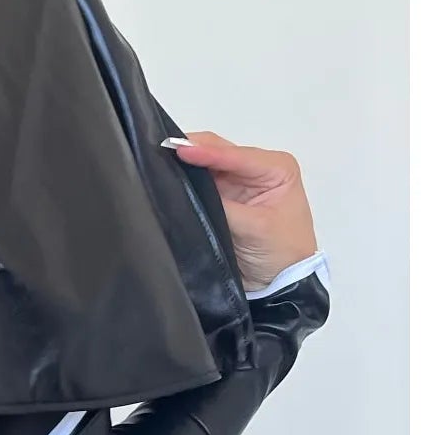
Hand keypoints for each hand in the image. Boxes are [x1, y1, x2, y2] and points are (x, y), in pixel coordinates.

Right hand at [165, 131, 318, 291]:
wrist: (280, 284)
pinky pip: (198, 181)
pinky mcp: (221, 196)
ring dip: (183, 163)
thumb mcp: (254, 227)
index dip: (205, 151)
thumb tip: (186, 189)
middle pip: (217, 150)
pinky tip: (164, 176)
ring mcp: (236, 182)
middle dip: (189, 150)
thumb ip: (222, 205)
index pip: (234, 154)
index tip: (178, 151)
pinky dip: (183, 178)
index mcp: (275, 168)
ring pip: (204, 163)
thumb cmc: (280, 253)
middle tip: (157, 151)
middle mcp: (255, 168)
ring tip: (155, 160)